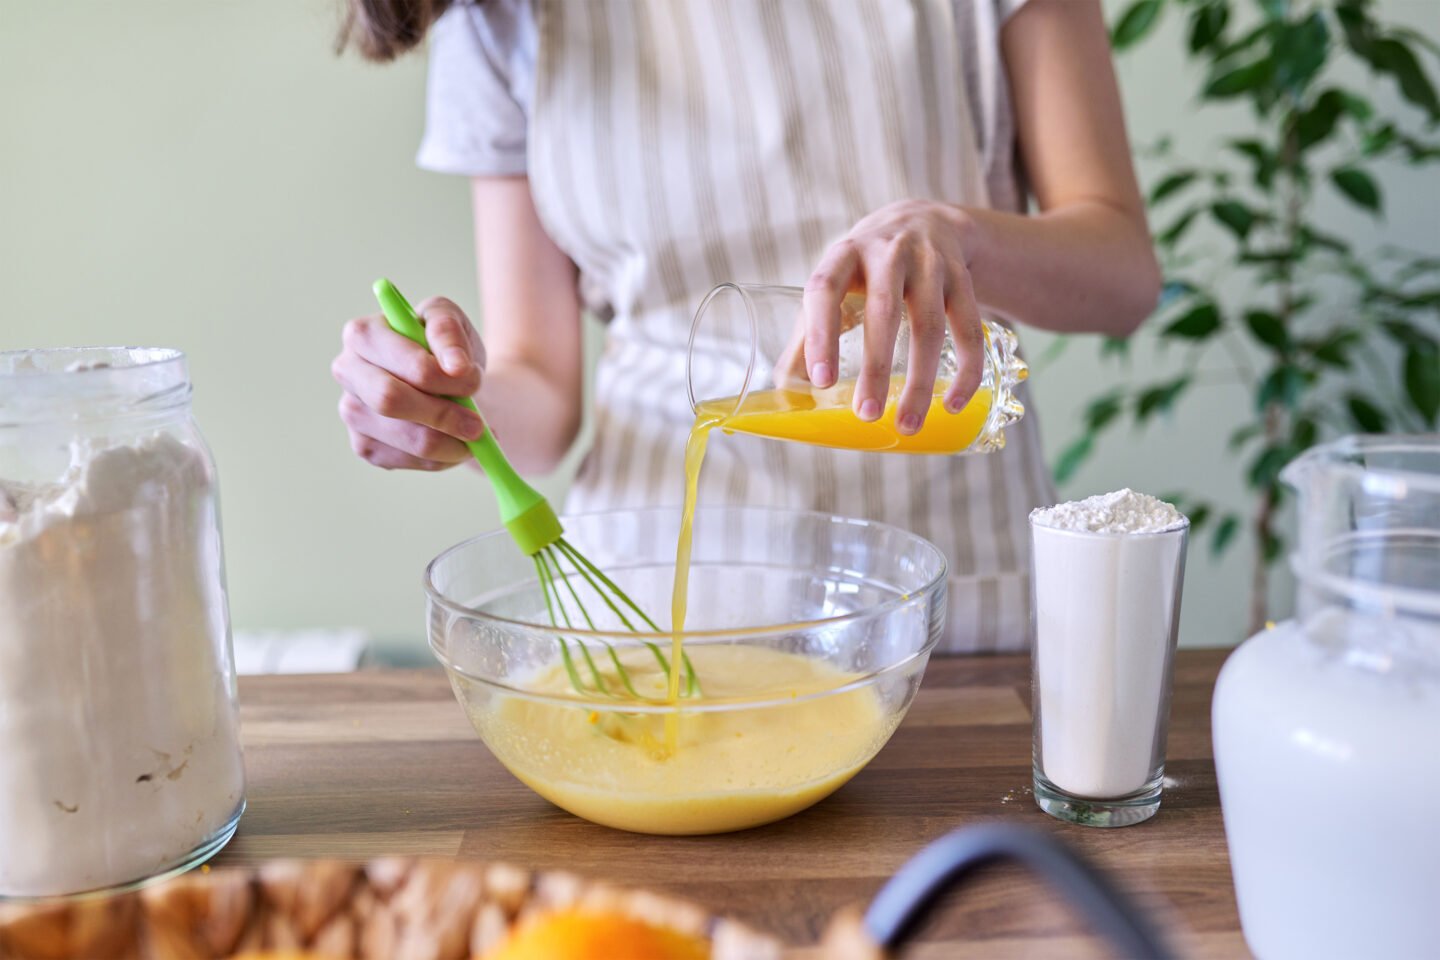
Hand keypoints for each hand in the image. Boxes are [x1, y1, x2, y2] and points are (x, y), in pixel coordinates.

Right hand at [331, 297, 487, 470]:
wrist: (446, 381)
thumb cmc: (443, 348)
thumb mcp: (451, 321)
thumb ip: (449, 330)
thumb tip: (455, 366)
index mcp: (363, 334)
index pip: (408, 365)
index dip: (446, 378)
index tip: (475, 380)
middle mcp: (348, 372)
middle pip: (391, 401)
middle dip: (444, 415)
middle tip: (478, 424)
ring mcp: (352, 412)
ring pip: (406, 439)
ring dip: (451, 442)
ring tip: (474, 433)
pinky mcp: (364, 445)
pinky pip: (409, 461)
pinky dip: (442, 458)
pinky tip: (453, 442)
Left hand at [803, 200, 984, 434]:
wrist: (925, 220)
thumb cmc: (865, 268)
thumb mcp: (834, 284)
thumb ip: (807, 332)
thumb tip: (785, 387)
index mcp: (844, 255)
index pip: (825, 290)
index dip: (820, 335)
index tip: (822, 381)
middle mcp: (889, 254)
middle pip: (885, 312)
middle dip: (876, 368)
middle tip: (866, 415)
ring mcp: (931, 264)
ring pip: (930, 325)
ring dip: (921, 381)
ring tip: (908, 425)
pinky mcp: (964, 280)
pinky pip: (970, 329)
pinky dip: (967, 370)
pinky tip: (954, 404)